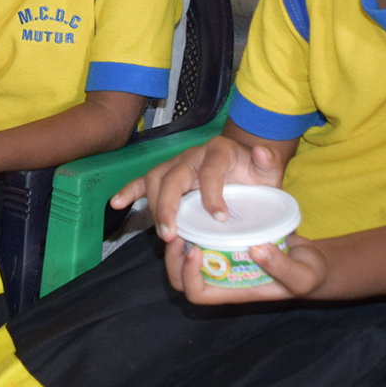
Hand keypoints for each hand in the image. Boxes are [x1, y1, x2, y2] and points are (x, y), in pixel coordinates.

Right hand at [109, 135, 286, 246]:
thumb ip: (268, 161)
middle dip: (170, 206)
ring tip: (161, 233)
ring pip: (156, 179)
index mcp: (218, 151)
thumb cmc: (254, 171)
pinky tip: (117, 204)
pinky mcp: (166, 173)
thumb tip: (262, 154)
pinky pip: (143, 180)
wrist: (243, 164)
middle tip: (173, 235)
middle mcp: (193, 154)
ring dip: (154, 206)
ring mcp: (177, 163)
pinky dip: (129, 191)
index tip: (221, 219)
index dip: (213, 195)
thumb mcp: (268, 167)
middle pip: (174, 176)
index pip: (211, 171)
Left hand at [164, 230, 330, 302]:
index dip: (189, 274)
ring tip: (184, 219)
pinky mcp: (227, 243)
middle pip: (181, 279)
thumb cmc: (308, 273)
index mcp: (234, 291)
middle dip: (173, 258)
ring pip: (184, 259)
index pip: (197, 293)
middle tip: (179, 232)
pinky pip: (201, 239)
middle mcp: (223, 278)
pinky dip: (194, 228)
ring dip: (179, 242)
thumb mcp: (302, 274)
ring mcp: (223, 261)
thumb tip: (256, 250)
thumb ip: (281, 266)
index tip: (195, 249)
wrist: (313, 260)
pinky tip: (198, 208)